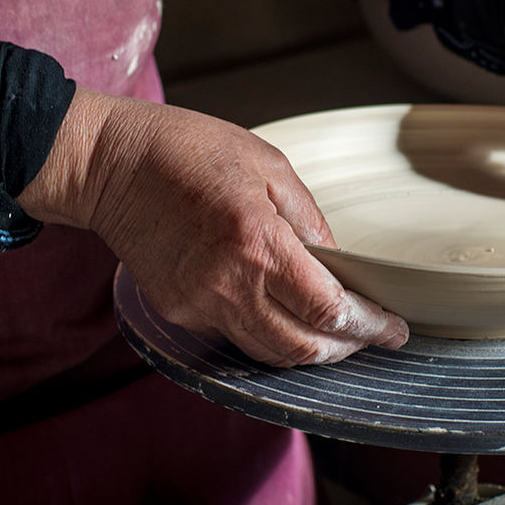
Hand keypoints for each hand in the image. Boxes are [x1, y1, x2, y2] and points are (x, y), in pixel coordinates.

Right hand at [18, 89, 408, 366]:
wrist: (112, 164)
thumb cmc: (188, 151)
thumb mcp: (269, 167)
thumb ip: (309, 222)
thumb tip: (339, 265)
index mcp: (259, 243)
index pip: (329, 310)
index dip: (369, 327)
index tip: (393, 329)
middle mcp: (229, 285)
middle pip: (302, 348)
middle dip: (345, 349)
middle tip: (369, 334)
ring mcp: (198, 305)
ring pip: (267, 353)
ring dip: (307, 350)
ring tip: (333, 331)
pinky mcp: (177, 311)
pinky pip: (233, 336)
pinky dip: (265, 331)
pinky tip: (280, 310)